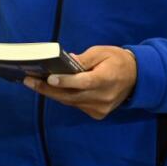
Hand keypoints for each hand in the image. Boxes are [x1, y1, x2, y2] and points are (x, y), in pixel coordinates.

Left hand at [23, 45, 137, 119]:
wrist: (138, 78)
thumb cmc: (117, 61)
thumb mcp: (101, 52)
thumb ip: (83, 60)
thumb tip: (65, 63)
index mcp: (105, 79)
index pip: (83, 82)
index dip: (65, 81)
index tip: (49, 78)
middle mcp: (102, 97)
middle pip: (71, 95)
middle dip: (48, 88)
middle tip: (28, 80)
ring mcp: (99, 108)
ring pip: (70, 102)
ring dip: (52, 93)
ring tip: (33, 83)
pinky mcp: (97, 113)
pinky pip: (76, 105)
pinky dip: (64, 97)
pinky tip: (51, 89)